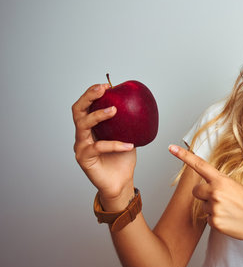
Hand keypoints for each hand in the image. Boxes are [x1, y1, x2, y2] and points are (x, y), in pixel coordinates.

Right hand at [72, 83, 136, 205]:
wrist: (120, 182)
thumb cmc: (122, 158)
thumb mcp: (128, 134)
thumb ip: (128, 121)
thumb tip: (140, 103)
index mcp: (90, 127)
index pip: (85, 105)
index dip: (92, 93)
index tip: (105, 85)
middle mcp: (82, 134)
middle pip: (77, 111)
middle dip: (88, 97)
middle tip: (103, 90)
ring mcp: (81, 146)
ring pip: (83, 126)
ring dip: (98, 115)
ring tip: (114, 111)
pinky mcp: (84, 159)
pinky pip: (98, 147)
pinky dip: (115, 144)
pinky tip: (129, 145)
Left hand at [168, 144, 242, 244]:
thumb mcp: (239, 187)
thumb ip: (222, 185)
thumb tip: (210, 189)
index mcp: (222, 180)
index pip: (199, 165)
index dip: (184, 156)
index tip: (171, 148)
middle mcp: (215, 193)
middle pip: (196, 191)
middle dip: (203, 194)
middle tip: (219, 198)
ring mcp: (214, 208)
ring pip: (204, 206)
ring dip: (213, 208)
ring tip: (231, 211)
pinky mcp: (215, 223)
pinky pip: (209, 219)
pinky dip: (218, 220)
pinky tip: (231, 220)